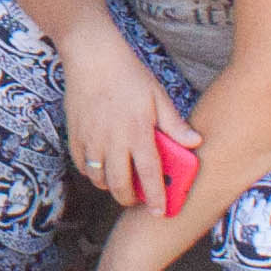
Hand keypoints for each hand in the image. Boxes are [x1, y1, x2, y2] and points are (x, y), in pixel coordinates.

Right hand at [59, 28, 177, 210]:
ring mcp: (91, 139)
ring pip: (99, 179)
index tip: (160, 213)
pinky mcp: (75, 135)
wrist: (92, 57)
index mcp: (137, 132)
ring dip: (111, 187)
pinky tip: (102, 166)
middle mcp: (113, 141)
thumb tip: (195, 143)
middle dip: (130, 199)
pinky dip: (93, 173)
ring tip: (121, 181)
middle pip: (120, 185)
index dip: (156, 198)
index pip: (149, 175)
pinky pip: (83, 166)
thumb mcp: (157, 96)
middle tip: (139, 199)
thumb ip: (174, 124)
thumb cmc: (128, 74)